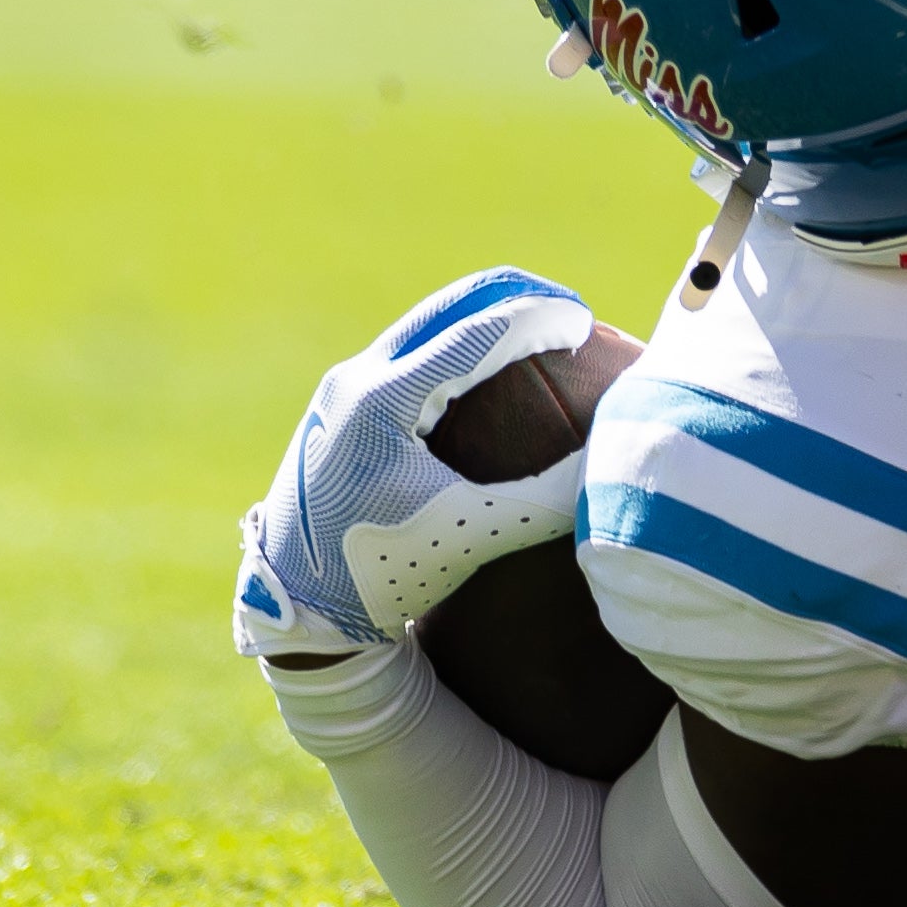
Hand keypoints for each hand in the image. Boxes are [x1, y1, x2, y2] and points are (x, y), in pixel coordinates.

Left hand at [230, 268, 597, 658]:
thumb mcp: (473, 536)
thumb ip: (546, 498)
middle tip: (573, 312)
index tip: (589, 322)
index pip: (477, 332)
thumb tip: (614, 464)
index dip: (539, 318)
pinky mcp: (340, 408)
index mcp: (381, 401)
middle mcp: (355, 380)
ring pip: (427, 324)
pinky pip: (411, 354)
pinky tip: (492, 374)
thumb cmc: (382, 574)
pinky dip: (460, 347)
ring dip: (486, 318)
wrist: (291, 610)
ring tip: (540, 331)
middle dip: (516, 297)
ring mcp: (342, 391)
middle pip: (449, 306)